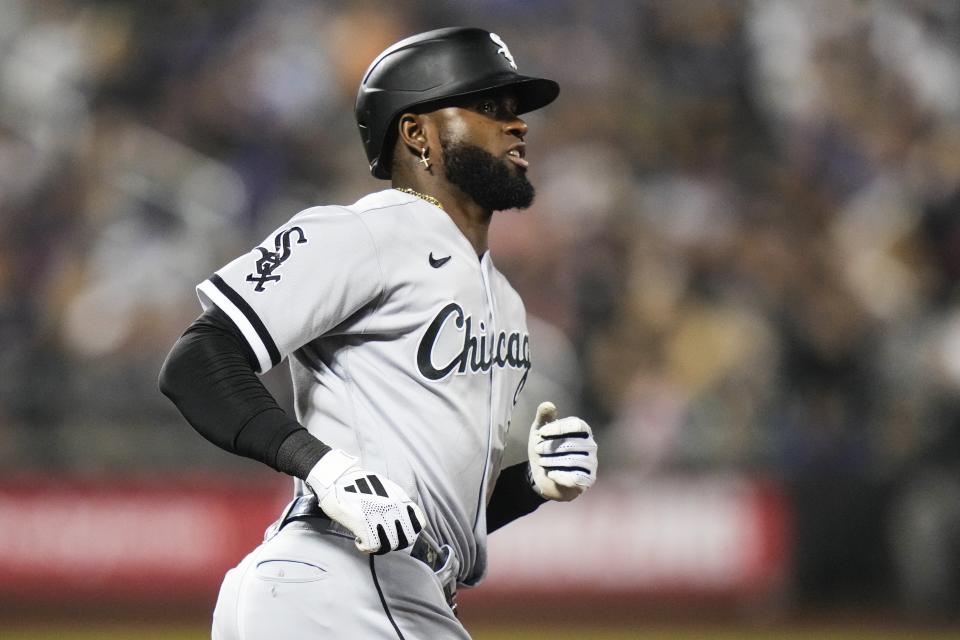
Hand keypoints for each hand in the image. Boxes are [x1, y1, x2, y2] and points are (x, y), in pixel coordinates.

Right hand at [306, 449, 424, 553]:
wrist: (337, 477)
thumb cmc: (358, 483)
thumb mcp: (386, 488)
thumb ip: (398, 502)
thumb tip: (404, 517)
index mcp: (399, 498)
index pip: (418, 524)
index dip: (410, 533)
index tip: (399, 534)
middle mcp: (392, 507)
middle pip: (407, 539)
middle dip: (396, 543)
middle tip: (382, 539)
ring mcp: (379, 515)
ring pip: (391, 545)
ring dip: (380, 546)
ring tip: (369, 539)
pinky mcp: (362, 523)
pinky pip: (372, 546)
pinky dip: (364, 547)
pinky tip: (358, 539)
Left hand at [527, 402, 597, 500]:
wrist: (546, 478)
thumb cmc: (545, 451)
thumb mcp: (540, 432)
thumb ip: (544, 417)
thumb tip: (548, 405)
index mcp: (583, 431)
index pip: (576, 425)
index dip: (558, 428)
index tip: (541, 433)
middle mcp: (591, 446)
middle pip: (573, 443)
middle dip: (551, 447)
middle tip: (538, 450)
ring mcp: (591, 463)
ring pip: (573, 461)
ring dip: (552, 461)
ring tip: (542, 462)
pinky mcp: (587, 480)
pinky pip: (575, 478)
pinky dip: (560, 476)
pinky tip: (551, 474)